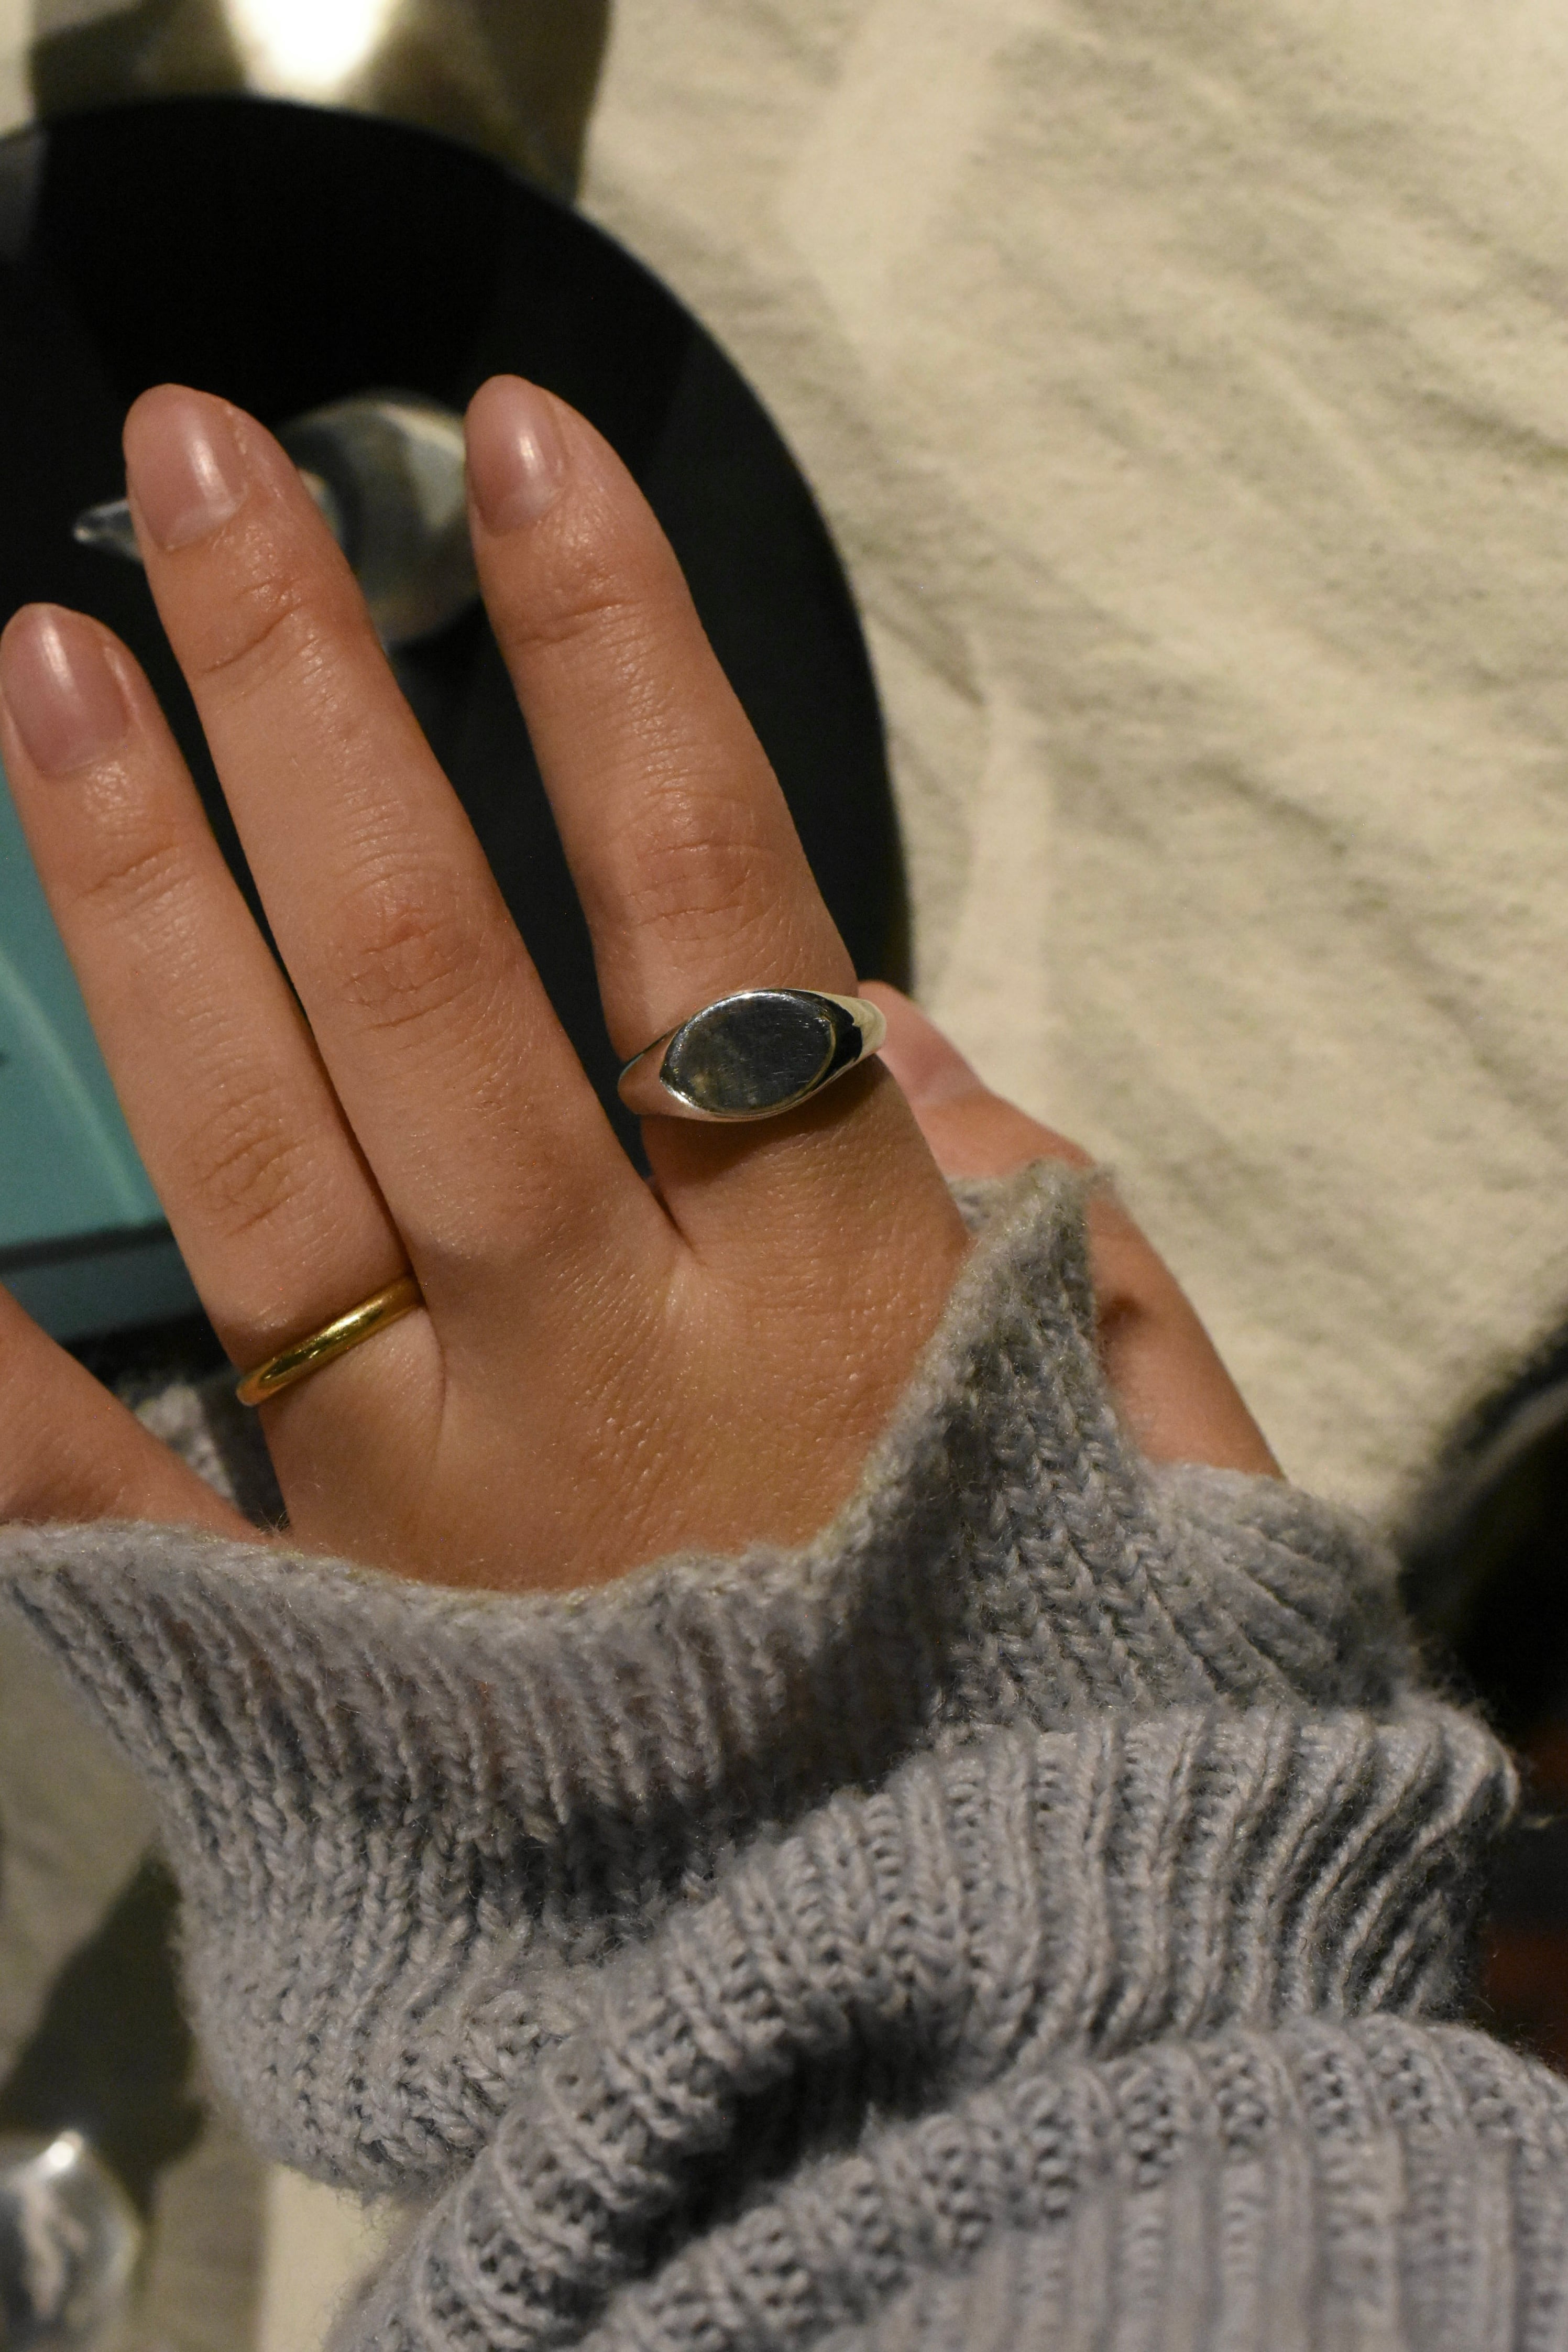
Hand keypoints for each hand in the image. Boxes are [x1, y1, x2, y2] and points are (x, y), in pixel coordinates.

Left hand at [0, 380, 1272, 1590]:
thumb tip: (871, 1013)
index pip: (709, 899)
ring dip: (147, 904)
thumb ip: (1022, 1208)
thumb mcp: (1133, 1430)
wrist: (957, 2012)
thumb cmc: (1056, 1690)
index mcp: (826, 1289)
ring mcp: (439, 1507)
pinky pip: (113, 1495)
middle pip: (435, 981)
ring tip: (46, 669)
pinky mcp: (321, 1642)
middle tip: (202, 470)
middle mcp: (610, 1363)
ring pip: (266, 1161)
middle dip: (318, 703)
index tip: (519, 444)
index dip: (614, 657)